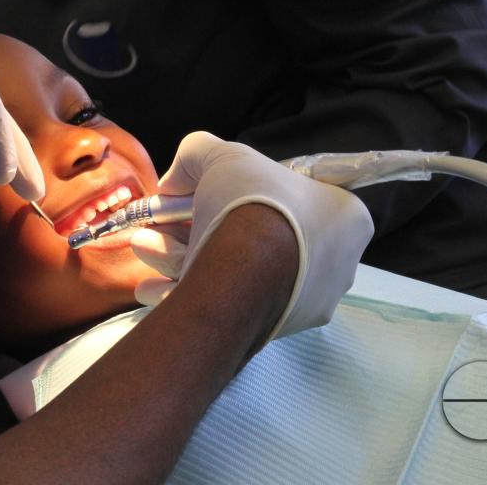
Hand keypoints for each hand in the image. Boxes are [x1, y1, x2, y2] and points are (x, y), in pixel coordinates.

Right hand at [132, 132, 373, 337]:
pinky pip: (228, 308)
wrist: (248, 268)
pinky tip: (150, 289)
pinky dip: (187, 295)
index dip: (234, 195)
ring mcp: (304, 303)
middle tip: (158, 227)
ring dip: (179, 260)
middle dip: (193, 231)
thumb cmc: (253, 202)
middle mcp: (334, 265)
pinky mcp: (275, 332)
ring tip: (142, 248)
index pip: (289, 200)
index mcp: (344, 219)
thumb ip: (198, 153)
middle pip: (253, 240)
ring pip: (237, 276)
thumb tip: (174, 181)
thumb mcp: (222, 155)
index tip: (197, 197)